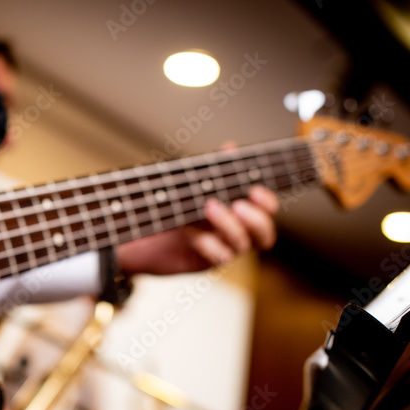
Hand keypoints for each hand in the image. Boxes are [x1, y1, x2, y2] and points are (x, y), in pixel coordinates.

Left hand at [116, 185, 278, 275]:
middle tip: (238, 205)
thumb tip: (230, 147)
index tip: (254, 190)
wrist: (143, 233)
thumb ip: (214, 169)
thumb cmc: (171, 206)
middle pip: (264, 235)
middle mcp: (235, 232)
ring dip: (229, 226)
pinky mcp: (205, 261)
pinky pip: (218, 258)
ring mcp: (222, 248)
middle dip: (255, 220)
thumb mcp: (192, 184)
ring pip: (242, 245)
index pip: (267, 210)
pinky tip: (191, 233)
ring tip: (209, 207)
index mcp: (237, 211)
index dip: (266, 202)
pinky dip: (207, 244)